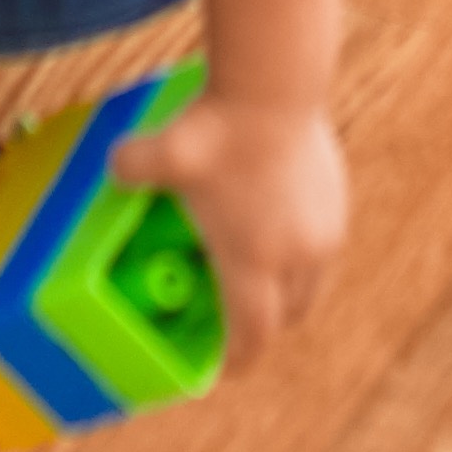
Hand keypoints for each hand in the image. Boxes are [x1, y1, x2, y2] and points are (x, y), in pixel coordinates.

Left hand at [129, 84, 348, 345]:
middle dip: (262, 324)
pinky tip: (274, 221)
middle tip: (231, 314)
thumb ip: (129, 170)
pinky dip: (299, 249)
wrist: (275, 83)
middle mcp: (299, 255)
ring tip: (255, 269)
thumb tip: (114, 171)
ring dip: (286, 288)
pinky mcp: (338, 198)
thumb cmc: (217, 129)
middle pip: (287, 314)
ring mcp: (325, 227)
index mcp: (255, 262)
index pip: (253, 336)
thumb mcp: (157, 154)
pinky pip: (321, 244)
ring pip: (310, 281)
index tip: (220, 368)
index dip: (237, 359)